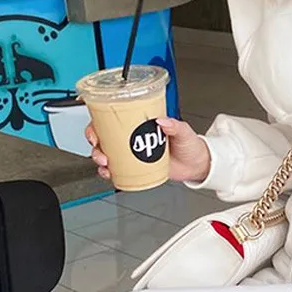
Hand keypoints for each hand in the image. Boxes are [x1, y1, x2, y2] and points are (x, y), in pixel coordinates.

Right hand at [86, 118, 210, 183]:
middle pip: (105, 136)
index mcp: (143, 123)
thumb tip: (162, 121)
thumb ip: (175, 126)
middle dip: (95, 143)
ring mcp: (133, 153)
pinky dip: (108, 172)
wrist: (196, 164)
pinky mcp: (136, 168)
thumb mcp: (184, 131)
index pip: (116, 117)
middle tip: (100, 150)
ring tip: (106, 163)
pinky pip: (116, 169)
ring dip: (99, 158)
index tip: (97, 128)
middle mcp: (134, 137)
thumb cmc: (190, 144)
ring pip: (106, 153)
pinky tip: (109, 173)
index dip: (100, 122)